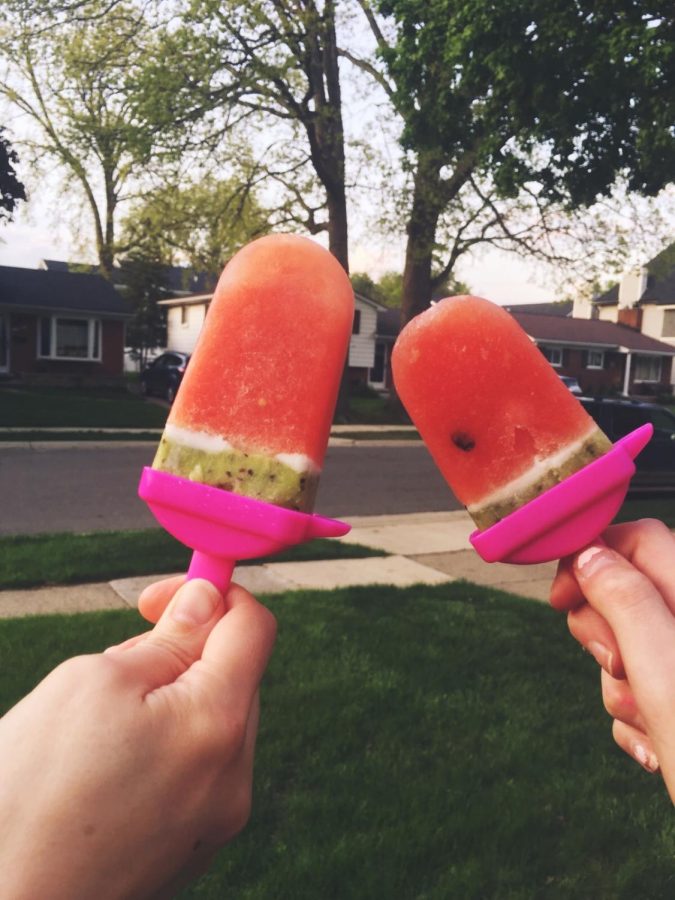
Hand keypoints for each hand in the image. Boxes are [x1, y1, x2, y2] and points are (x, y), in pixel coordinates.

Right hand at [0, 578, 275, 898]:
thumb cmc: (30, 794)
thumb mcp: (93, 682)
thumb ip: (167, 637)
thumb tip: (209, 601)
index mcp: (218, 724)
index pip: (253, 626)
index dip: (212, 594)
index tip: (156, 599)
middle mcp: (233, 777)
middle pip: (234, 676)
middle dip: (182, 654)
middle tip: (113, 669)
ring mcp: (216, 821)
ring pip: (211, 723)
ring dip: (170, 703)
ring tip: (99, 731)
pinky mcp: (191, 849)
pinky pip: (195, 771)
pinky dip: (164, 750)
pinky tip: (106, 772)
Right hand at [550, 519, 674, 800]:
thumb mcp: (661, 668)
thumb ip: (625, 599)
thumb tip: (590, 556)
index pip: (637, 539)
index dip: (591, 558)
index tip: (562, 598)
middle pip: (625, 594)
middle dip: (603, 635)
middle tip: (617, 666)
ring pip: (628, 650)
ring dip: (620, 689)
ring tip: (651, 724)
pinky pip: (641, 690)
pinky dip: (636, 719)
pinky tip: (658, 748)